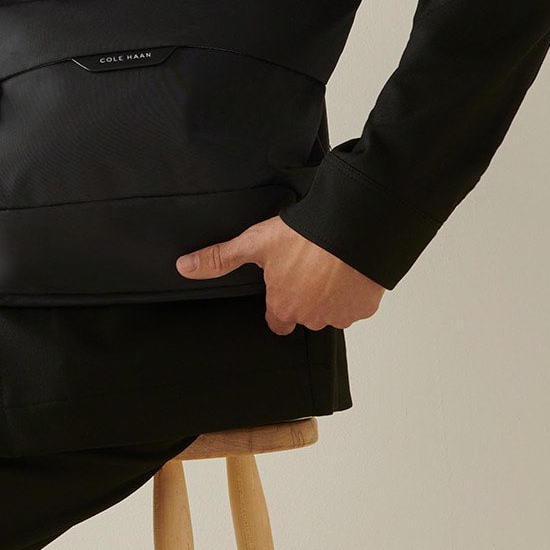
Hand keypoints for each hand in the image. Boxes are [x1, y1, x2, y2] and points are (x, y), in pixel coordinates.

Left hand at [176, 214, 384, 334]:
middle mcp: (311, 317)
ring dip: (331, 294)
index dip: (278, 306)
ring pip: (333, 310)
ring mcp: (340, 314)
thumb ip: (220, 259)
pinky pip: (358, 303)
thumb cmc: (306, 236)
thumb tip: (184, 267)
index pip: (278, 322)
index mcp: (284, 306)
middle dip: (307, 296)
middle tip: (309, 267)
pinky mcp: (365, 307)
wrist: (353, 228)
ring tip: (330, 264)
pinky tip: (350, 268)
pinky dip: (355, 289)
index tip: (282, 290)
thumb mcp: (255, 243)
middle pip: (305, 315)